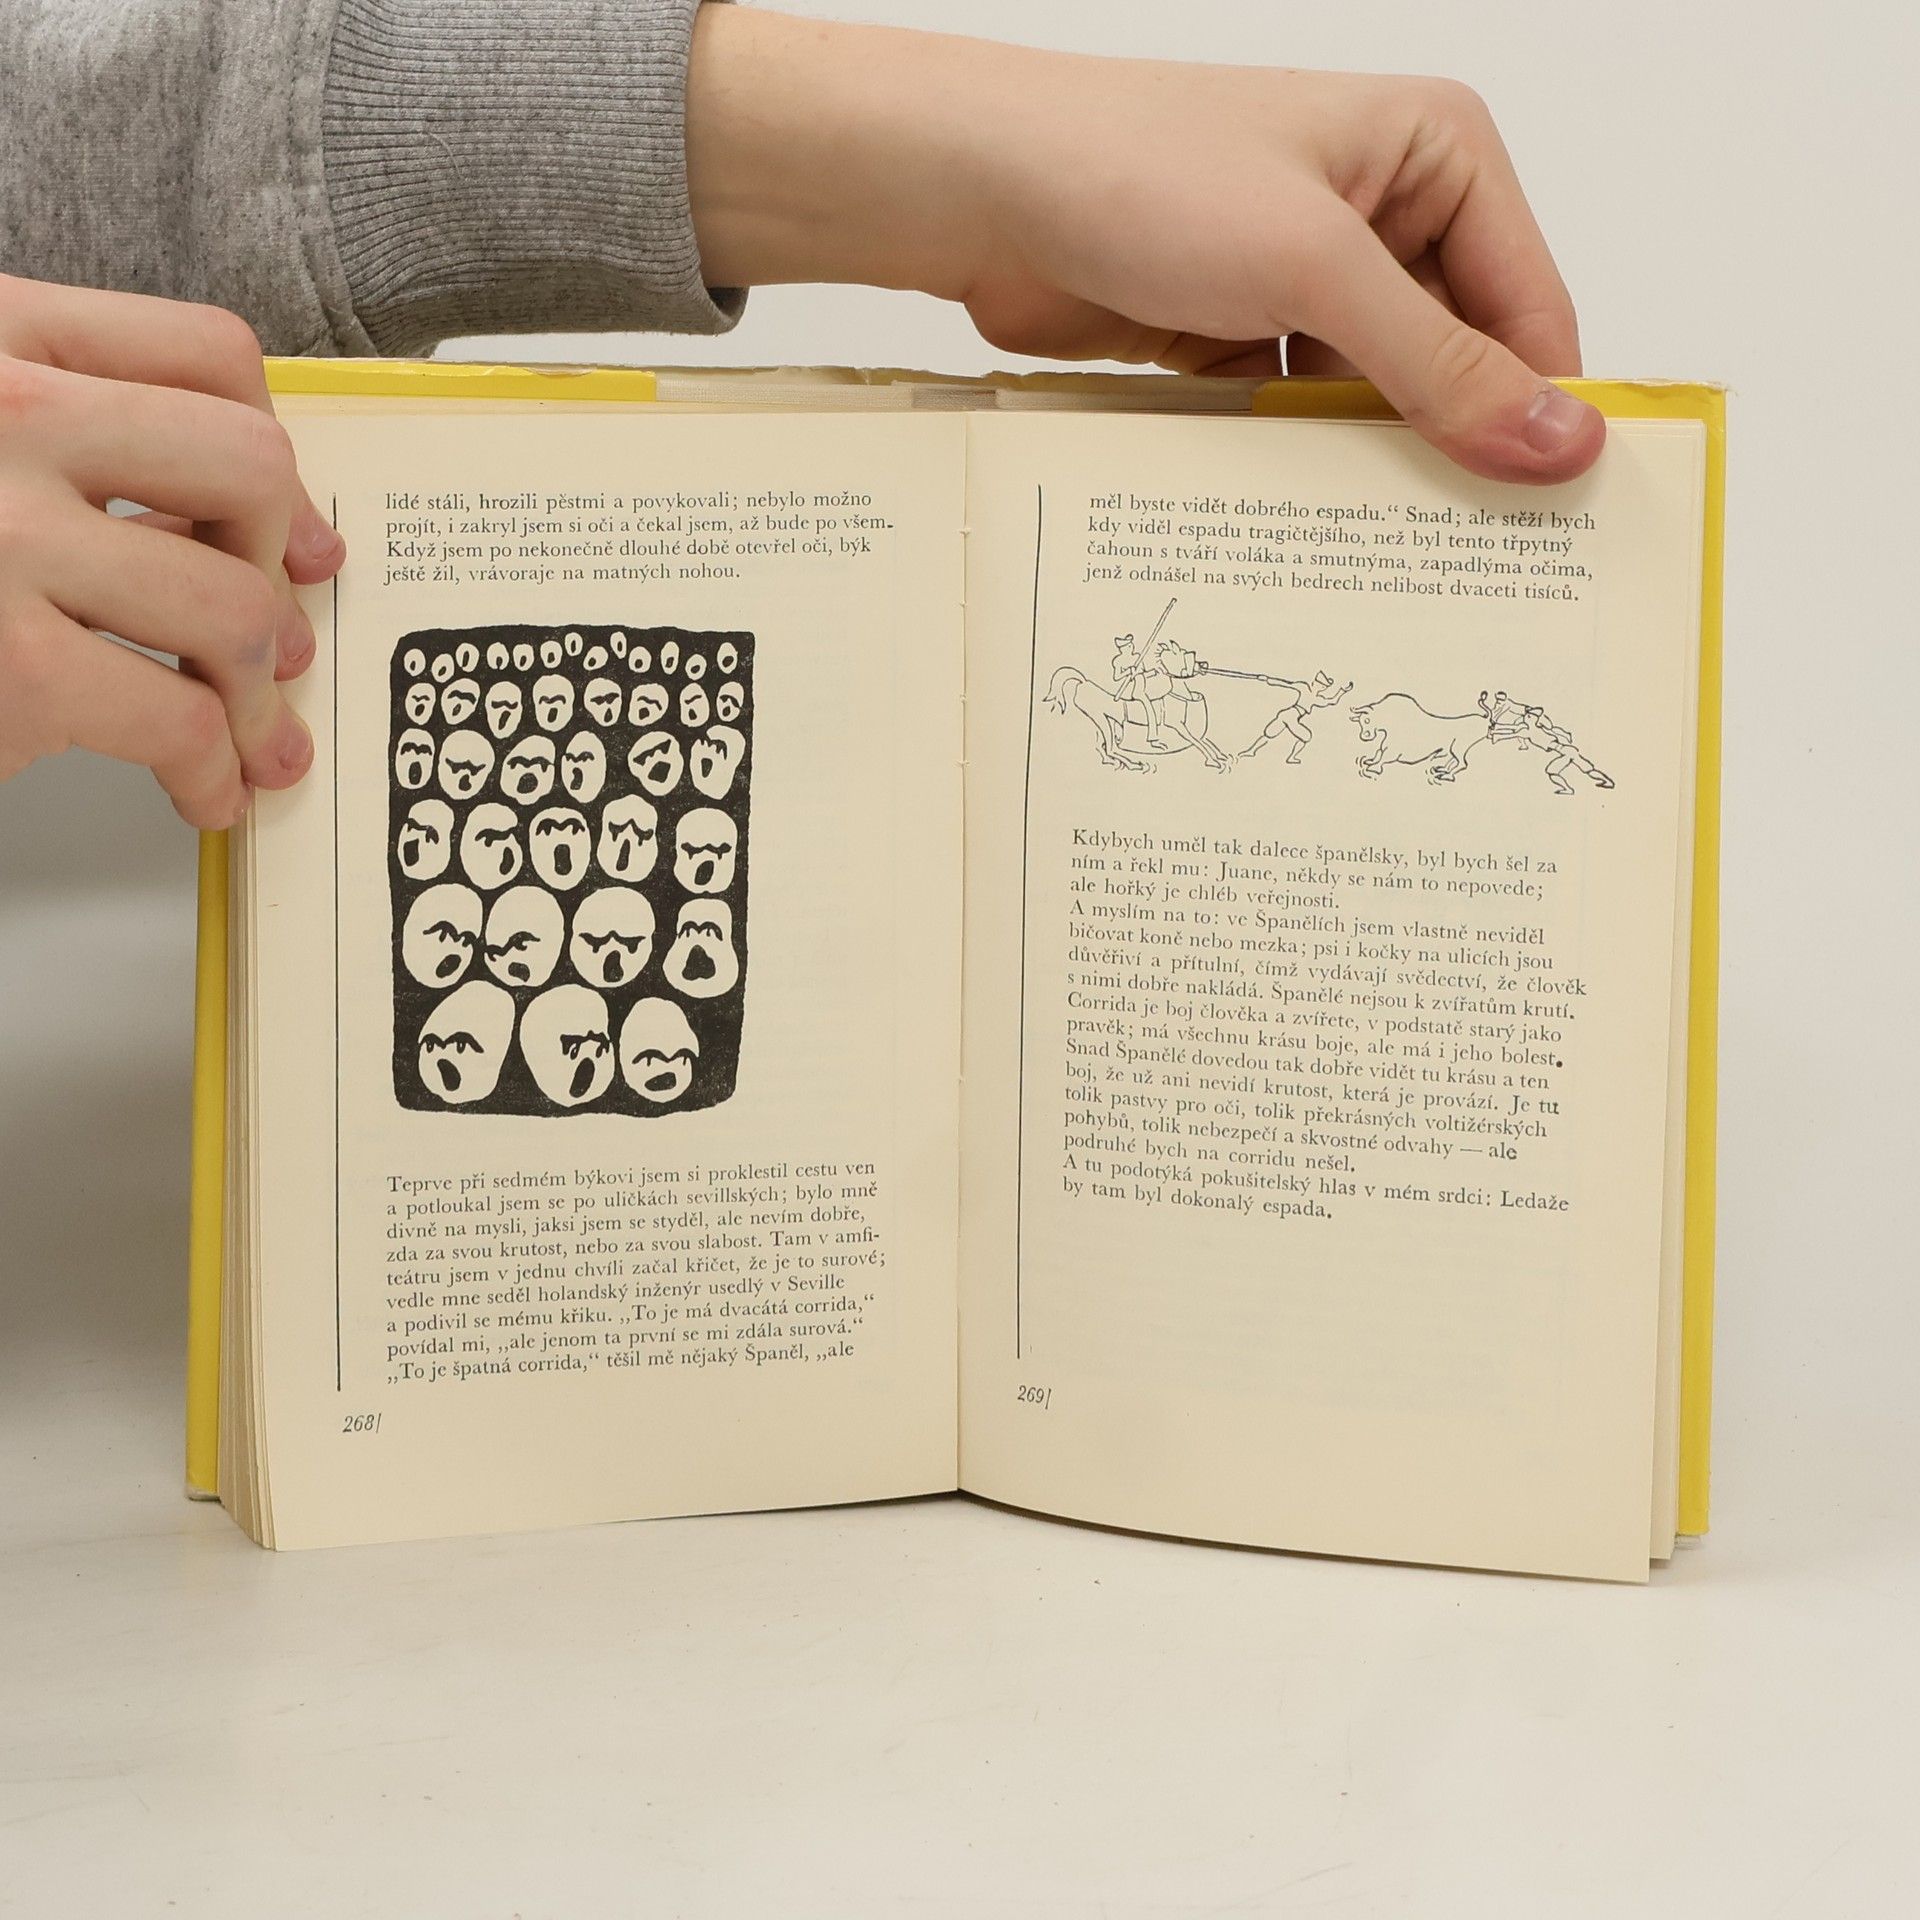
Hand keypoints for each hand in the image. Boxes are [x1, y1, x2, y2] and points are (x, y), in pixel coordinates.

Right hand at [0, 275, 345, 827]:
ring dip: (256, 691)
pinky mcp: (7, 666)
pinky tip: (202, 789)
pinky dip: (212, 770)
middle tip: (270, 641)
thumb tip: (238, 524)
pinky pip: (176, 718)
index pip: (207, 355)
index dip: (277, 454)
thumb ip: (64, 432)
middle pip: (246, 469)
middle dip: (275, 569)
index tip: (293, 531)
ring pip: (229, 604)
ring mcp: (0, 536)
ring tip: (246, 734)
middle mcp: (1, 415)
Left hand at [689, 14, 1602, 482]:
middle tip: (1477, 568)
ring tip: (1393, 565)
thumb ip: (1439, 364)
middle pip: (1457, 363)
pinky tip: (1309, 532)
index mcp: (1437, 156)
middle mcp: (1384, 214)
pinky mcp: (1243, 337)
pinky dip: (1304, 470)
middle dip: (1457, 451)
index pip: (1531, 307)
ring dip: (1375, 472)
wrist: (983, 195)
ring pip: (1376, 403)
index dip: (1544, 413)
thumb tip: (1561, 440)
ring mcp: (1309, 282)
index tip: (1555, 523)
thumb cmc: (1142, 174)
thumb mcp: (1316, 268)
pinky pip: (1301, 423)